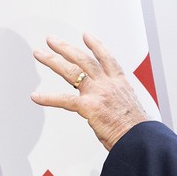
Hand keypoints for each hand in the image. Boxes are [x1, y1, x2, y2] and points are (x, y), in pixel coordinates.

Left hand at [31, 33, 149, 150]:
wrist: (140, 139)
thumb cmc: (136, 129)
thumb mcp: (129, 107)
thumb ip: (115, 103)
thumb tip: (108, 109)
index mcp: (120, 83)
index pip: (106, 58)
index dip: (96, 45)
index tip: (86, 36)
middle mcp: (108, 84)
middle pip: (83, 59)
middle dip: (65, 48)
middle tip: (52, 40)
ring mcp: (98, 93)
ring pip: (72, 71)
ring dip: (53, 60)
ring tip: (40, 54)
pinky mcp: (89, 107)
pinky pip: (64, 100)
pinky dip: (48, 98)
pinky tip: (36, 96)